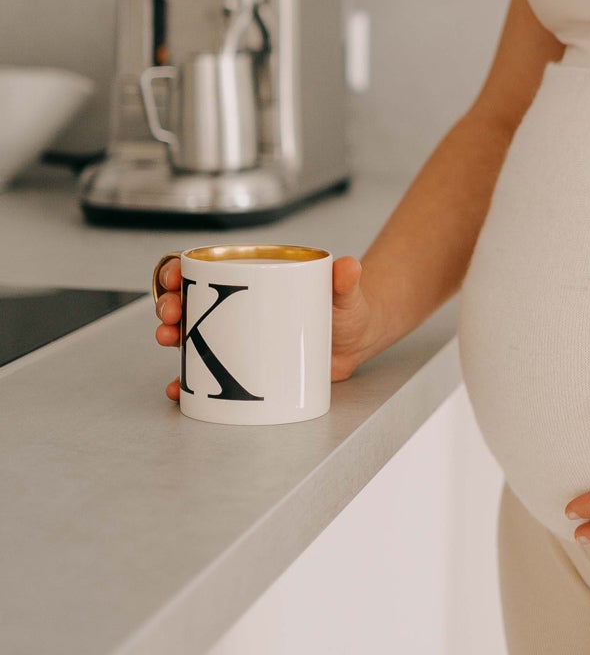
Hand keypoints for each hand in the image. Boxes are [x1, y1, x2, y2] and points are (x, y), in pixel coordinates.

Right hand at [153, 254, 389, 402]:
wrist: (356, 342)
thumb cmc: (346, 309)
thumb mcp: (345, 293)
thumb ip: (346, 281)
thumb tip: (349, 266)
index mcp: (255, 280)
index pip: (208, 269)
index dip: (181, 270)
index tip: (173, 277)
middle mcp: (239, 307)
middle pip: (192, 301)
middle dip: (171, 304)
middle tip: (170, 314)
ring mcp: (239, 336)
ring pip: (192, 333)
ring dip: (171, 336)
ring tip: (168, 339)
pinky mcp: (245, 365)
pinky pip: (208, 372)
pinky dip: (188, 381)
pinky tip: (177, 388)